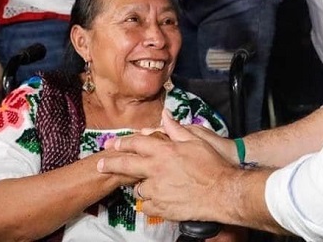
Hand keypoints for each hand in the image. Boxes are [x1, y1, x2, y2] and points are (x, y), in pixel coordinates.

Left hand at [97, 110, 238, 221]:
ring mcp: (156, 190)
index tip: (113, 144)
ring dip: (142, 184)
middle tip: (100, 164)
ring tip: (152, 184)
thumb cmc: (212, 165)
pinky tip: (160, 197)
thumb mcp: (196, 140)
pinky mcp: (160, 207)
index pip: (136, 143)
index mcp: (164, 151)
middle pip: (125, 165)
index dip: (123, 142)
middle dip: (110, 163)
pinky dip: (151, 201)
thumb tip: (165, 115)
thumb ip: (175, 129)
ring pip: (138, 187)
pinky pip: (147, 204)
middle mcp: (156, 169)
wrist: (222, 192)